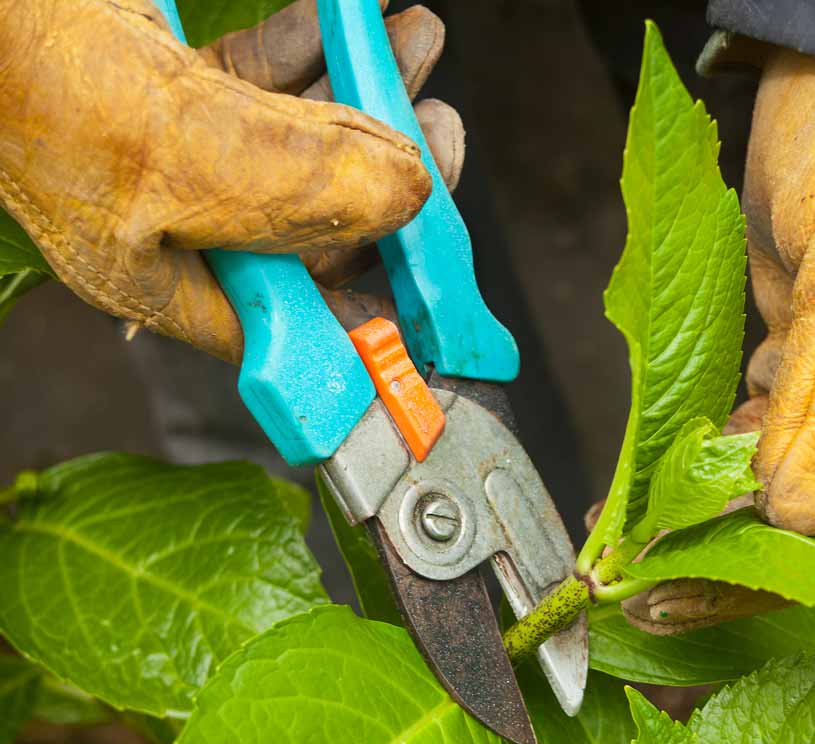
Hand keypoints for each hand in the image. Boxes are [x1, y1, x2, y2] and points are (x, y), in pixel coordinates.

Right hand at [0, 0, 461, 361]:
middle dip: (390, 176)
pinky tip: (350, 14)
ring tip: (416, 45)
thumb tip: (407, 192)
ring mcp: (181, 150)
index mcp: (163, 276)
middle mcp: (178, 223)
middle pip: (318, 222)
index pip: (295, 323)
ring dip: (370, 94)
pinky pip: (268, 75)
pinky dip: (316, 44)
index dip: (377, 314)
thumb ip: (286, 181)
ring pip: (303, 140)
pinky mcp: (180, 85)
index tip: (450, 293)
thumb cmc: (10, 69)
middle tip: (438, 129)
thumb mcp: (162, 144)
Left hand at [625, 48, 814, 633]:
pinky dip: (704, 462)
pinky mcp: (801, 359)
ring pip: (785, 484)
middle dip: (742, 557)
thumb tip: (793, 520)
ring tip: (632, 546)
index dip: (800, 574)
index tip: (701, 588)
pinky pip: (753, 433)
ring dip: (709, 516)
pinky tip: (654, 488)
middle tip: (648, 584)